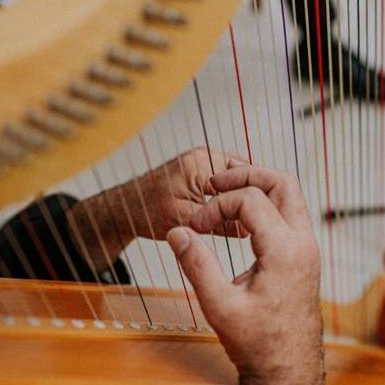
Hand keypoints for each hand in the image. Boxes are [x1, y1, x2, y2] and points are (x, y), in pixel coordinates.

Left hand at [67, 148, 243, 271]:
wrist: (122, 209)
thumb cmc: (145, 213)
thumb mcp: (185, 222)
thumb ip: (219, 225)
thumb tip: (250, 229)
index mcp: (200, 164)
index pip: (244, 176)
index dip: (255, 199)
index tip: (262, 218)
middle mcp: (202, 155)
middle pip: (243, 173)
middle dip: (251, 195)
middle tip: (259, 220)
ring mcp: (200, 159)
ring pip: (236, 177)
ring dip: (241, 195)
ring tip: (248, 218)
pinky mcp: (198, 168)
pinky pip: (225, 179)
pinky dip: (231, 194)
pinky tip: (234, 213)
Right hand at [166, 162, 324, 384]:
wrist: (288, 372)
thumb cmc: (258, 345)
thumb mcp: (219, 305)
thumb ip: (196, 264)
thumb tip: (176, 232)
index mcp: (286, 251)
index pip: (250, 200)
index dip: (216, 206)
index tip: (195, 228)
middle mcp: (303, 244)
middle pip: (282, 182)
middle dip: (246, 176)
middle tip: (214, 183)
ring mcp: (307, 250)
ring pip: (290, 197)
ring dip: (257, 189)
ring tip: (224, 197)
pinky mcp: (303, 258)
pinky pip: (289, 216)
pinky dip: (264, 208)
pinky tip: (238, 222)